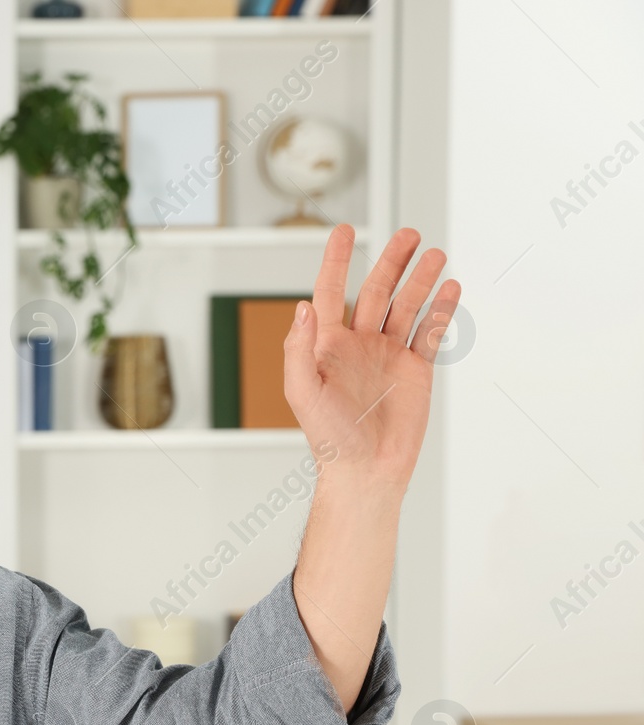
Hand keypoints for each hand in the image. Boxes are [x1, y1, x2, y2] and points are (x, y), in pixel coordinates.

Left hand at [284, 224, 461, 493]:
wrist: (365, 470)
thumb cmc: (328, 438)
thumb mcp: (302, 392)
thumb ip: (298, 349)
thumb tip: (302, 307)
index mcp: (326, 346)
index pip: (331, 292)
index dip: (336, 261)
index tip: (344, 230)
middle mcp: (357, 345)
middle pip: (377, 291)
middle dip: (392, 262)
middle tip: (409, 234)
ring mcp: (387, 355)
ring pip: (406, 307)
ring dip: (420, 280)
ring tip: (435, 254)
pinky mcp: (415, 370)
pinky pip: (429, 332)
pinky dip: (440, 310)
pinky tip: (450, 288)